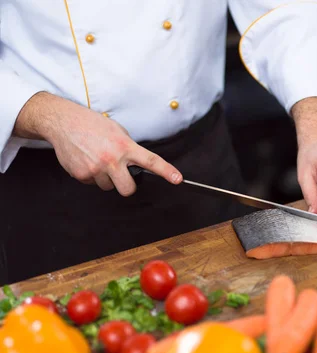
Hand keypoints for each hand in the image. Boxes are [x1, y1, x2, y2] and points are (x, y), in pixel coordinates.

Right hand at [14, 92, 181, 195]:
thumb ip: (129, 148)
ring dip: (106, 178)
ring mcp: (96, 168)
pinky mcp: (82, 174)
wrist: (63, 122)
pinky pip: (92, 184)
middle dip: (127, 186)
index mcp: (125, 146)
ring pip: (108, 187)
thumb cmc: (92, 125)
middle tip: (121, 175)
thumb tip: (137, 164)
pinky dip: (91, 175)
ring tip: (98, 159)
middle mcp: (112, 159)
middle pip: (128, 189)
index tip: (178, 179)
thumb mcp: (118, 131)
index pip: (151, 161)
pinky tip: (86, 160)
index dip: (166, 171)